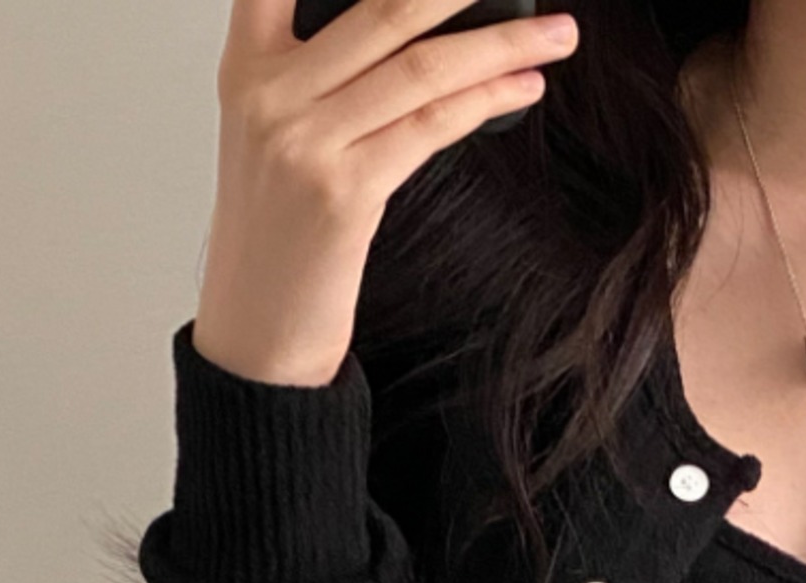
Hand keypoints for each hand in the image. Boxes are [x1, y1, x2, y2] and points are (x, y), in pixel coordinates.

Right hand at [196, 0, 579, 384]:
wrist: (257, 328)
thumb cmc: (280, 236)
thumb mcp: (279, 138)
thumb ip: (323, 78)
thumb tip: (419, 35)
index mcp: (246, 67)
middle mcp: (268, 93)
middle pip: (383, 8)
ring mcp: (304, 142)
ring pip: (420, 66)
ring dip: (503, 43)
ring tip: (558, 33)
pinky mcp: (343, 192)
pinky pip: (431, 125)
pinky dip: (488, 100)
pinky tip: (525, 87)